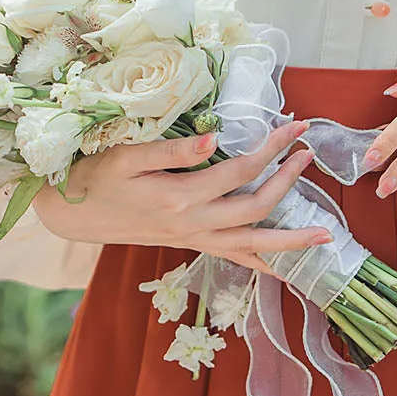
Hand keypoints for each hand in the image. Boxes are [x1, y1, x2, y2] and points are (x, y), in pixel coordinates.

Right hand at [30, 119, 333, 276]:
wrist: (71, 213)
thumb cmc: (94, 177)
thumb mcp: (127, 155)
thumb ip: (174, 148)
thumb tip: (218, 137)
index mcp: (179, 197)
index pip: (241, 171)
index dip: (272, 149)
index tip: (294, 127)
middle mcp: (193, 224)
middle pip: (257, 209)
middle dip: (290, 183)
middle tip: (309, 156)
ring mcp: (193, 239)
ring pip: (252, 246)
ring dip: (291, 240)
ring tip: (326, 235)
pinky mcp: (190, 244)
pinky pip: (234, 259)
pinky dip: (262, 264)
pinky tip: (285, 268)